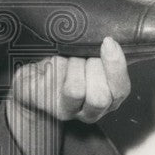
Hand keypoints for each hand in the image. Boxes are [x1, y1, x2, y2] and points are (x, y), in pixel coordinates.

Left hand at [10, 37, 130, 124]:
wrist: (34, 76)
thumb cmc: (68, 66)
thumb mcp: (93, 60)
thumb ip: (106, 56)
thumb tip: (111, 41)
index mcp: (108, 101)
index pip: (120, 90)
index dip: (115, 66)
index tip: (108, 42)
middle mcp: (87, 112)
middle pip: (100, 96)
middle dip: (93, 66)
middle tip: (84, 55)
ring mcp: (63, 110)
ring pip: (75, 90)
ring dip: (73, 64)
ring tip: (68, 57)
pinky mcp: (40, 101)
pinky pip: (51, 78)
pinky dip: (53, 62)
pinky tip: (51, 62)